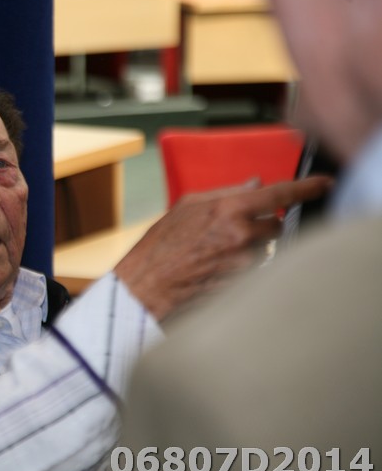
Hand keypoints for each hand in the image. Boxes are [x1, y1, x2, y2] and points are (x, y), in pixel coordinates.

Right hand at [114, 176, 332, 319]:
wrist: (146, 285)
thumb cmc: (160, 245)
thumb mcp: (186, 206)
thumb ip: (224, 193)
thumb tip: (255, 185)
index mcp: (227, 210)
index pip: (279, 195)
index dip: (306, 188)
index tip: (325, 184)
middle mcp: (240, 236)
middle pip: (276, 226)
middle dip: (262, 227)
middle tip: (235, 232)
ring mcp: (243, 264)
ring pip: (265, 251)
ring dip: (249, 251)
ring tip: (216, 255)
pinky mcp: (242, 286)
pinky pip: (254, 273)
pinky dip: (241, 270)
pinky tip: (215, 271)